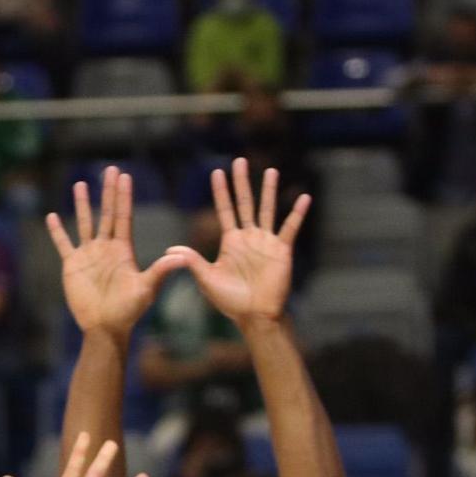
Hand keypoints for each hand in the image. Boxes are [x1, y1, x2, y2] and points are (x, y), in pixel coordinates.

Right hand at [45, 166, 185, 338]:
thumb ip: (161, 271)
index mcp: (123, 250)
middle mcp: (106, 248)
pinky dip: (57, 231)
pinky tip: (51, 217)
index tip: (125, 177)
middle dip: (108, 191)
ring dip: (81, 204)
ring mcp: (89, 255)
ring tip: (80, 183)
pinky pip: (63, 244)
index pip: (124, 217)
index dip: (124, 197)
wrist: (105, 327)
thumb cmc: (128, 311)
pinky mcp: (72, 265)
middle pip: (107, 213)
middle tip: (111, 169)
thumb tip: (183, 258)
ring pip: (84, 223)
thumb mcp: (146, 289)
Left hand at [179, 158, 310, 326]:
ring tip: (270, 170)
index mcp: (230, 241)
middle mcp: (248, 237)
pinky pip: (290, 228)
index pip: (225, 210)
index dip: (221, 192)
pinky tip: (304, 197)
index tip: (217, 172)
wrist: (254, 316)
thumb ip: (192, 261)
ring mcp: (266, 242)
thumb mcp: (207, 279)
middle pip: (244, 203)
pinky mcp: (281, 250)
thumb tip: (171, 249)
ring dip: (268, 191)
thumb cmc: (230, 300)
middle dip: (241, 182)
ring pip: (266, 210)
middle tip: (239, 161)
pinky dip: (297, 213)